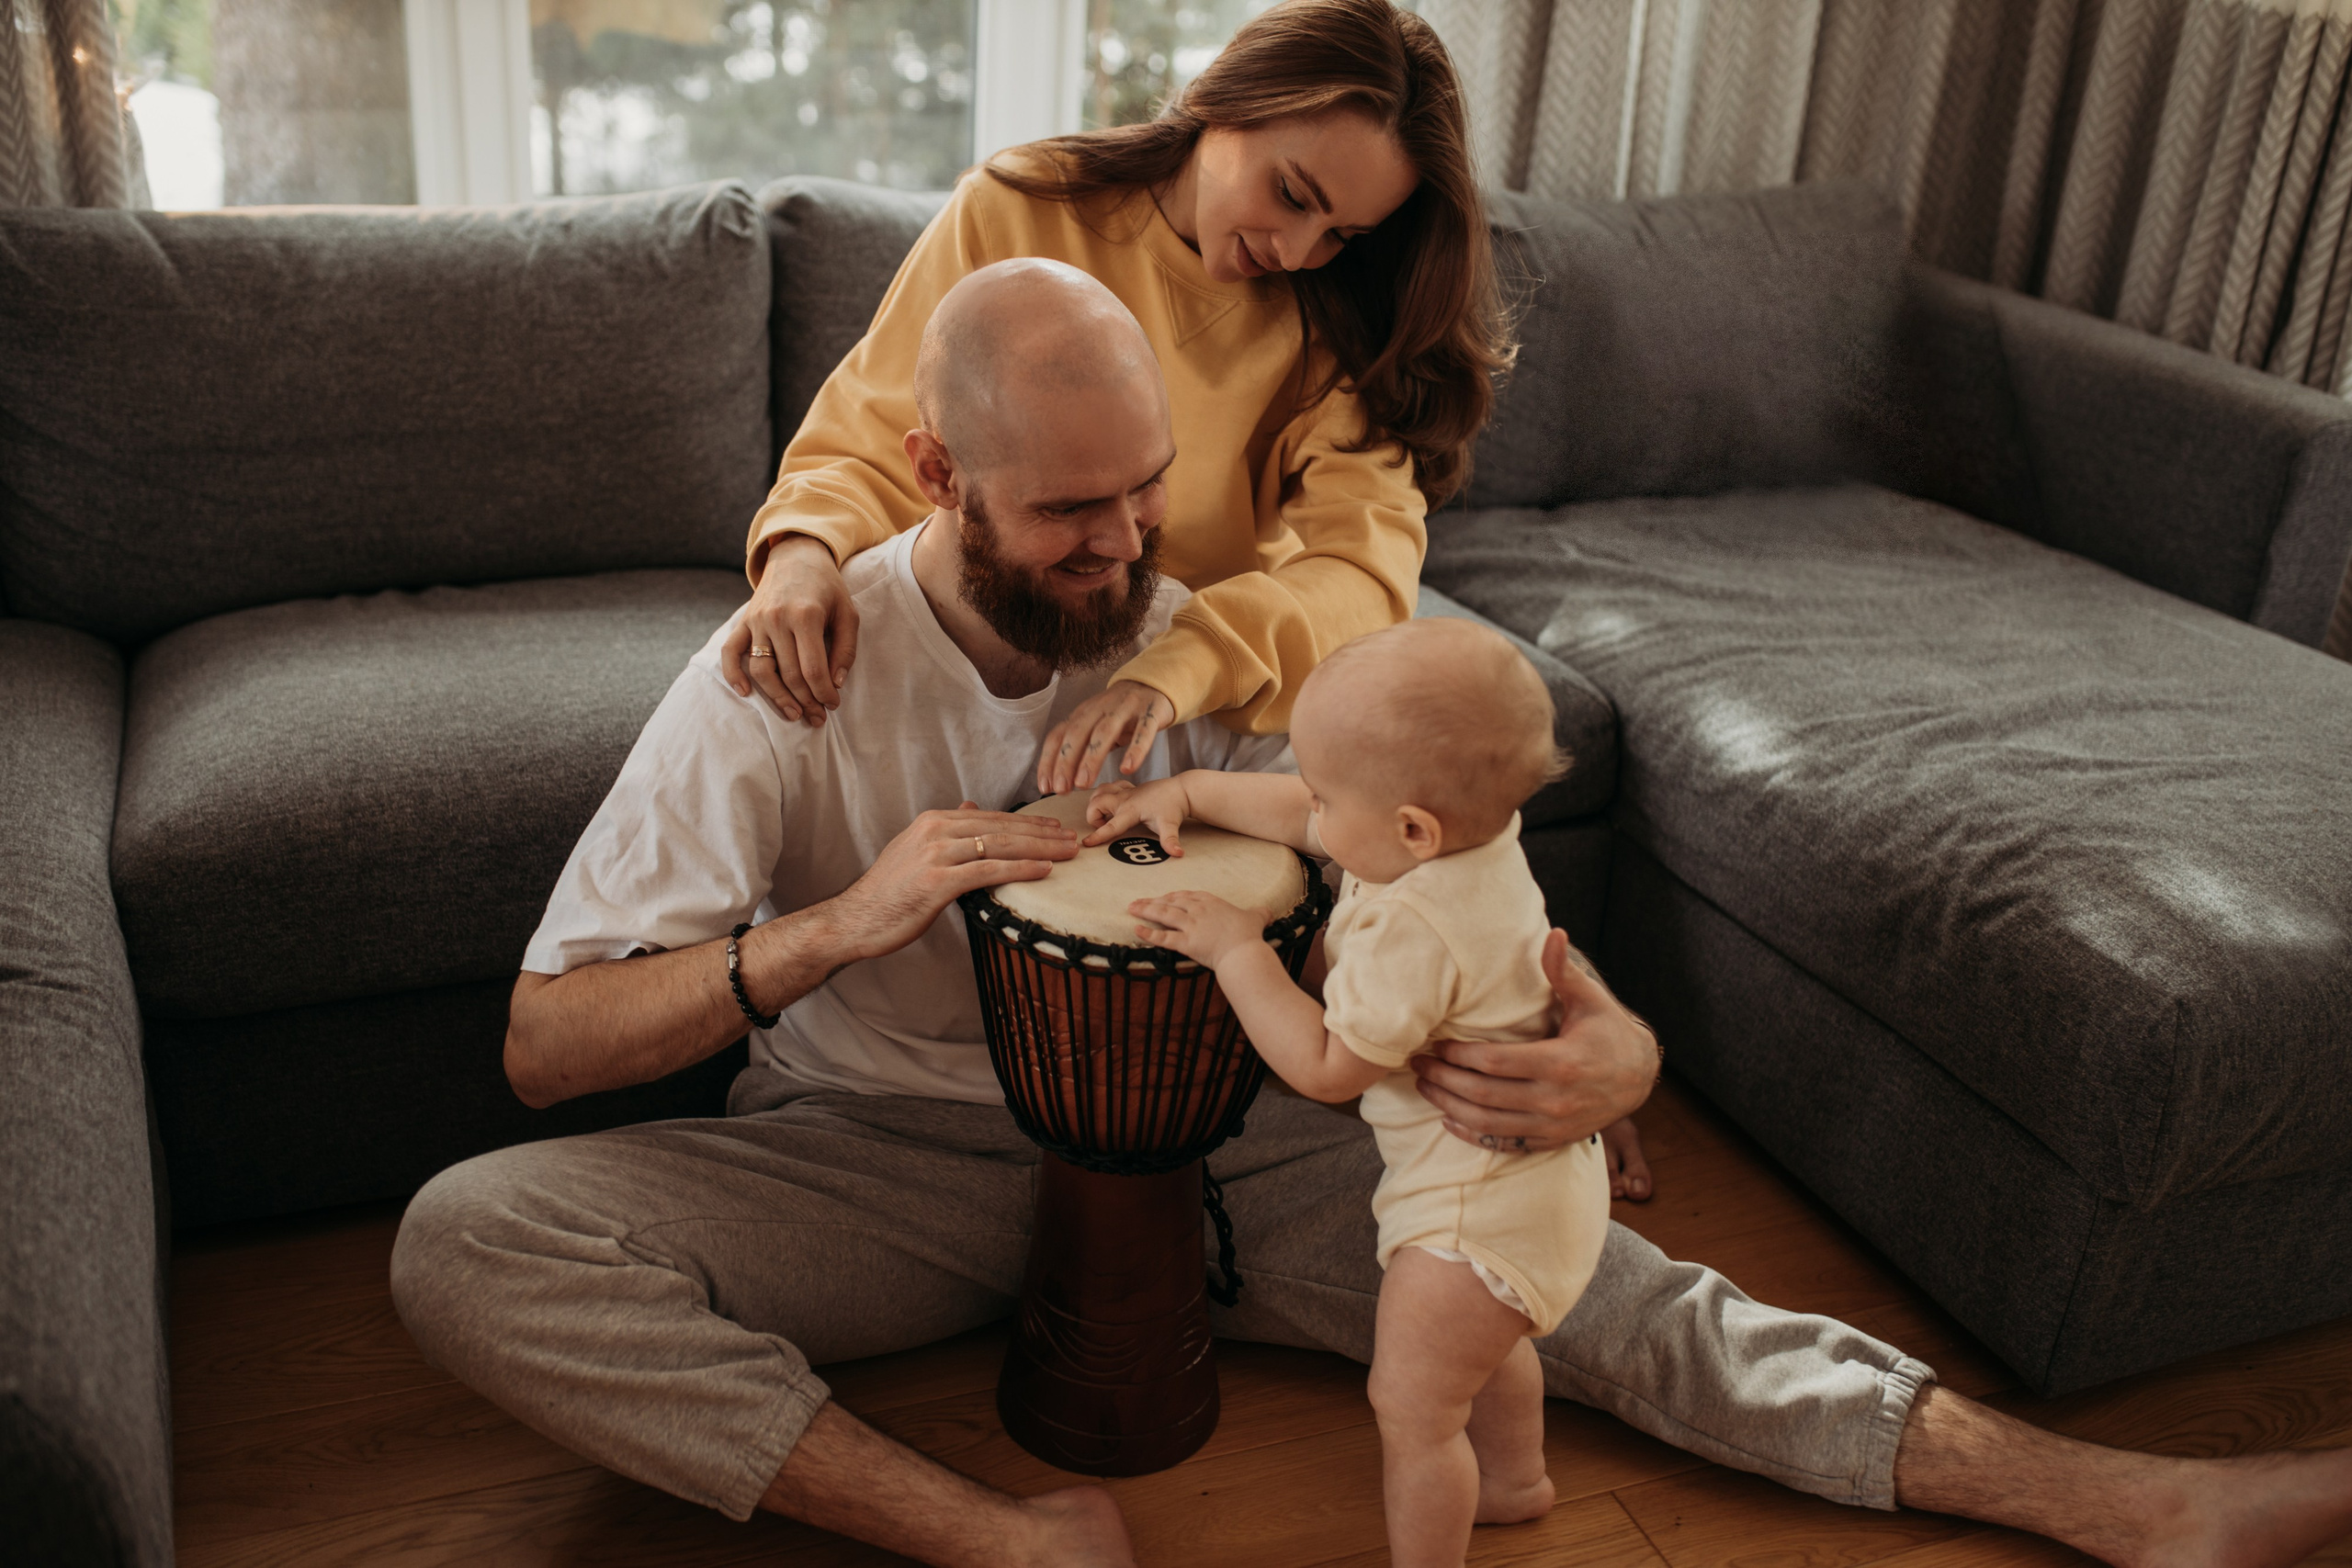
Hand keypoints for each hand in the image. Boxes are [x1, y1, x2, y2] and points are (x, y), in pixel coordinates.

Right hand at [723, 535, 859, 725]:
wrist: (796, 557)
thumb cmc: (827, 588)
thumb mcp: (848, 613)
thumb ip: (845, 649)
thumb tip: (836, 683)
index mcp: (806, 616)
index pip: (812, 669)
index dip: (823, 693)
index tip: (832, 705)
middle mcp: (777, 619)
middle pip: (789, 674)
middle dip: (806, 701)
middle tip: (817, 717)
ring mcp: (757, 620)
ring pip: (762, 670)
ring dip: (777, 697)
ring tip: (793, 713)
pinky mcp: (744, 621)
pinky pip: (730, 651)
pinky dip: (733, 674)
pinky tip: (745, 693)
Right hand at [828, 803, 1076, 961]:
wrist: (855, 919)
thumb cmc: (889, 892)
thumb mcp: (916, 851)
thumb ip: (946, 831)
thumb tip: (972, 807)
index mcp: (933, 821)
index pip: (991, 818)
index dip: (1027, 823)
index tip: (1055, 828)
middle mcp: (935, 831)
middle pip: (1001, 828)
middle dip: (1042, 833)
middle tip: (1074, 838)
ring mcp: (936, 855)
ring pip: (999, 846)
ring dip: (1040, 849)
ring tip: (1069, 853)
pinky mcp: (937, 882)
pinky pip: (988, 872)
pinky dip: (1020, 870)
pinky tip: (1044, 871)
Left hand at [1038, 681, 1175, 795]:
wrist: (1152, 684)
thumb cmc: (1119, 713)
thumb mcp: (1095, 726)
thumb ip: (1080, 749)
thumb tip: (1060, 782)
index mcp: (1082, 713)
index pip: (1058, 736)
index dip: (1048, 761)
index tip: (1046, 787)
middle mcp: (1100, 708)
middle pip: (1077, 734)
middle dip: (1066, 762)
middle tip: (1061, 789)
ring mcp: (1125, 708)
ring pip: (1104, 732)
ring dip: (1091, 759)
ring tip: (1084, 784)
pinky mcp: (1150, 712)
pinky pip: (1143, 732)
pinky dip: (1135, 750)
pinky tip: (1128, 768)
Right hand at [1084, 776, 1190, 853]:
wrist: (1183, 789)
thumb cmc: (1174, 807)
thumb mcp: (1170, 825)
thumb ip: (1170, 840)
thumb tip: (1177, 853)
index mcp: (1131, 810)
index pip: (1110, 826)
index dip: (1097, 835)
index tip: (1086, 843)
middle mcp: (1124, 799)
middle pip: (1096, 803)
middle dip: (1093, 817)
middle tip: (1105, 826)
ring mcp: (1126, 792)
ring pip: (1100, 790)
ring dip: (1097, 802)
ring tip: (1106, 815)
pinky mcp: (1129, 788)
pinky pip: (1110, 786)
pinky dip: (1106, 793)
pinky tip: (1115, 804)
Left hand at [1128, 890, 1269, 967]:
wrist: (1244, 952)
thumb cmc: (1249, 935)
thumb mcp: (1257, 918)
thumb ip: (1260, 913)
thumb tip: (1270, 911)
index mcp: (1211, 902)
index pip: (1186, 895)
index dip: (1172, 896)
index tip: (1163, 897)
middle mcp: (1198, 910)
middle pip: (1170, 902)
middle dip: (1153, 901)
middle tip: (1137, 901)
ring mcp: (1190, 925)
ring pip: (1163, 914)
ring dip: (1145, 910)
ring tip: (1131, 909)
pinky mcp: (1186, 942)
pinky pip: (1163, 937)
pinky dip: (1148, 933)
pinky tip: (1136, 929)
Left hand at [1412, 930, 1657, 1153]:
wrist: (1641, 1078)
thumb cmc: (1609, 1032)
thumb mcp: (1590, 999)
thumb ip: (1563, 971)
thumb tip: (1552, 933)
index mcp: (1561, 1063)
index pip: (1495, 1063)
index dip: (1461, 1055)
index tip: (1438, 1043)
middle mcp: (1555, 1099)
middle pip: (1484, 1094)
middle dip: (1445, 1079)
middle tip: (1418, 1064)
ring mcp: (1553, 1125)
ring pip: (1488, 1123)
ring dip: (1450, 1106)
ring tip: (1426, 1086)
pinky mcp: (1553, 1140)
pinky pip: (1505, 1144)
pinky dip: (1473, 1135)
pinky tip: (1449, 1119)